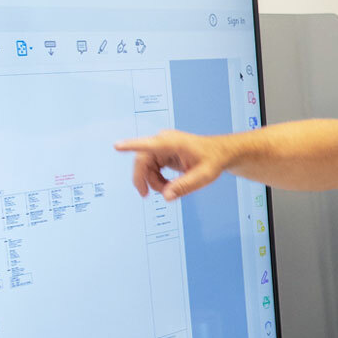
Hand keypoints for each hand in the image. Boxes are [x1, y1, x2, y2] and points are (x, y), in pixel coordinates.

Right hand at [114, 130, 229, 199]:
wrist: (219, 153)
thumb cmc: (213, 160)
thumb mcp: (203, 176)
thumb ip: (185, 186)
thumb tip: (166, 196)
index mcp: (173, 143)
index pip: (149, 144)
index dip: (131, 146)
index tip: (117, 146)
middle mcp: (164, 141)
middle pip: (142, 160)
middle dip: (143, 178)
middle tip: (145, 195)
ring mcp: (162, 146)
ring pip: (146, 165)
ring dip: (152, 180)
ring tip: (167, 189)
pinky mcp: (163, 152)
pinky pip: (151, 167)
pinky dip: (156, 178)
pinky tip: (167, 184)